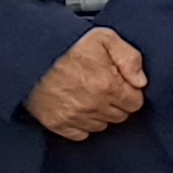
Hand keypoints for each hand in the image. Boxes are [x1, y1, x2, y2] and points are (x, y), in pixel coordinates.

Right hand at [23, 24, 147, 140]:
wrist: (31, 55)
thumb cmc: (67, 45)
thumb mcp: (105, 38)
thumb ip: (129, 58)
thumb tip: (141, 81)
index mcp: (107, 85)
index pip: (135, 103)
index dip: (129, 92)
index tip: (120, 84)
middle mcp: (93, 105)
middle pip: (120, 116)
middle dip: (116, 102)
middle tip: (103, 87)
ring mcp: (74, 117)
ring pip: (102, 125)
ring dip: (100, 113)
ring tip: (88, 94)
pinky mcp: (57, 124)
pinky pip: (81, 134)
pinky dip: (82, 123)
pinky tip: (76, 107)